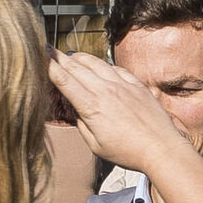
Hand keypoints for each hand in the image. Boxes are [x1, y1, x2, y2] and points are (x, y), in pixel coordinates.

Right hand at [50, 50, 197, 182]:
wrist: (161, 148)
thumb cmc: (128, 152)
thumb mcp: (96, 145)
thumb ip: (82, 123)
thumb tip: (75, 108)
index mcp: (92, 107)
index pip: (65, 80)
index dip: (50, 66)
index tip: (40, 56)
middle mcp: (106, 90)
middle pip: (76, 67)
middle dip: (59, 57)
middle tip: (48, 50)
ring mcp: (122, 84)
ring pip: (95, 63)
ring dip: (79, 57)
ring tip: (69, 56)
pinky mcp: (136, 84)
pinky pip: (114, 68)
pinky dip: (101, 64)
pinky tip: (97, 65)